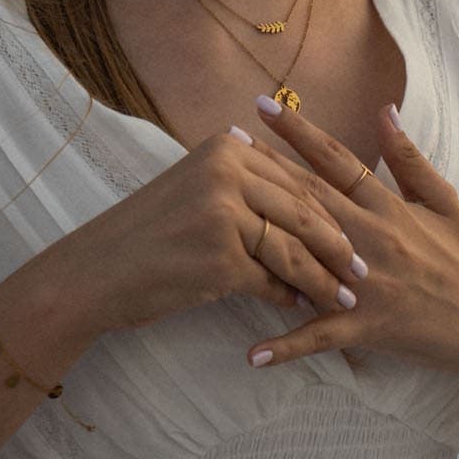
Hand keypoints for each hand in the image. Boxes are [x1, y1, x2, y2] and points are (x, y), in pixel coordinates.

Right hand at [45, 129, 360, 339]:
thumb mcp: (196, 188)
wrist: (95, 271)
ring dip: (321, 276)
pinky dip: (287, 296)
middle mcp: (227, 172)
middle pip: (302, 209)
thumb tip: (301, 202)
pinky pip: (269, 279)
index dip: (329, 208)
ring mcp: (223, 213)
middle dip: (337, 243)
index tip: (356, 231)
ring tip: (343, 296)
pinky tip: (299, 308)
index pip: (294, 179)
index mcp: (226, 149)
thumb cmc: (149, 234)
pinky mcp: (220, 256)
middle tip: (364, 269)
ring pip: (292, 247)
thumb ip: (243, 184)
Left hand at [240, 98, 458, 377]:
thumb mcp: (444, 201)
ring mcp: (367, 283)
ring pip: (307, 256)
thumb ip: (411, 159)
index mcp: (389, 207)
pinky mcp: (368, 325)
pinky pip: (322, 336)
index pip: (337, 160)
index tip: (264, 106)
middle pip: (310, 197)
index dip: (300, 131)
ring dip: (261, 242)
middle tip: (224, 145)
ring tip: (221, 226)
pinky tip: (252, 355)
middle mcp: (372, 238)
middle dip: (265, 169)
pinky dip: (288, 346)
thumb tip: (384, 111)